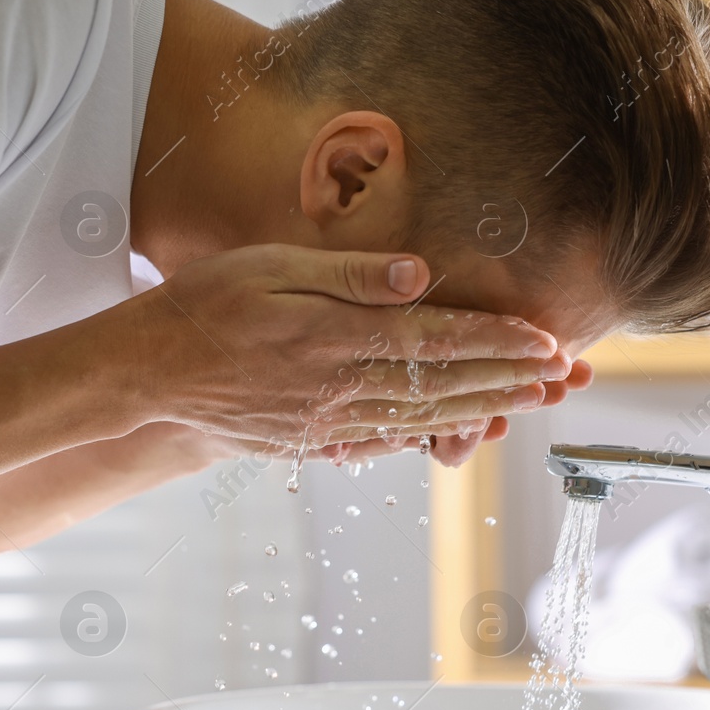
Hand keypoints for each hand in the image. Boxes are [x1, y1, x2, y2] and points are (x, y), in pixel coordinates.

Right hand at [129, 244, 571, 446]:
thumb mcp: (271, 267)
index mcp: (336, 338)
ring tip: (530, 404)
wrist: (146, 372)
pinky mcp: (310, 440)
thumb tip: (419, 276)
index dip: (497, 343)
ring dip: (482, 411)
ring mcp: (327, 421)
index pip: (437, 340)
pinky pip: (381, 442)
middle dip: (510, 381)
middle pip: (442, 386)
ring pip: (421, 419)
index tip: (547, 343)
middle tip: (563, 378)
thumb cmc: (205, 304)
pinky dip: (427, 438)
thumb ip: (348, 275)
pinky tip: (456, 434)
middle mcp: (340, 387)